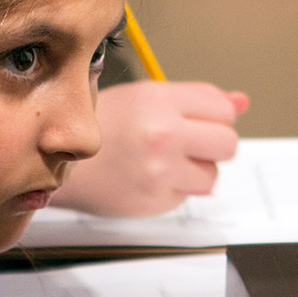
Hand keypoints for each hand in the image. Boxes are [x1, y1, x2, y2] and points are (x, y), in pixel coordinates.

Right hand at [54, 80, 248, 217]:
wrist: (56, 159)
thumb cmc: (102, 122)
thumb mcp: (146, 95)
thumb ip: (196, 99)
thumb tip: (241, 101)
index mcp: (160, 100)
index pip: (223, 108)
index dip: (218, 115)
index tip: (203, 119)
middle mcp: (162, 134)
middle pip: (228, 143)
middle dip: (215, 144)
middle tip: (192, 142)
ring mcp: (159, 171)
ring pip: (212, 175)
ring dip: (197, 170)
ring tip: (167, 161)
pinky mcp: (153, 201)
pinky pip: (187, 196)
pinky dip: (176, 188)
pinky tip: (151, 176)